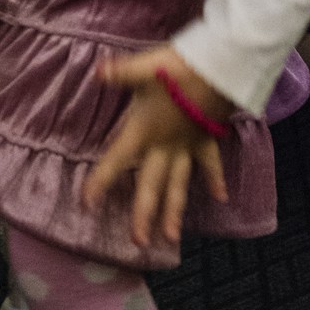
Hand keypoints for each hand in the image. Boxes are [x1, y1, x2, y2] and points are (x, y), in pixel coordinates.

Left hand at [83, 44, 232, 250]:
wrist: (222, 67)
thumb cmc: (181, 68)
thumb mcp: (147, 67)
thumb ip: (121, 73)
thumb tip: (97, 71)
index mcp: (144, 131)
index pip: (117, 159)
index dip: (101, 180)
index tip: (87, 204)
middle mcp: (165, 146)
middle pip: (151, 185)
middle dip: (144, 214)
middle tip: (139, 243)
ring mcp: (187, 145)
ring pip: (179, 184)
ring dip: (175, 211)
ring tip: (171, 239)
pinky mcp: (206, 138)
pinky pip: (210, 163)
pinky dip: (215, 179)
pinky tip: (220, 198)